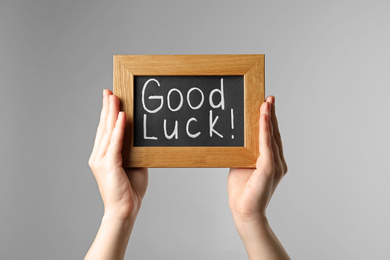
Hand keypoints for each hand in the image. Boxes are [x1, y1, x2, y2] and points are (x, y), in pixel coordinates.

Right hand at [88, 89, 147, 219]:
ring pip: (107, 131)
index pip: (105, 130)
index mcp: (104, 155)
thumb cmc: (130, 188)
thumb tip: (141, 136)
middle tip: (109, 91)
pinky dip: (118, 128)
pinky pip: (114, 142)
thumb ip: (134, 149)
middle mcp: (99, 155)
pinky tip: (121, 116)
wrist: (125, 209)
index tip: (110, 98)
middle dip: (107, 107)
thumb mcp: (135, 164)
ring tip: (114, 97)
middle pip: (103, 126)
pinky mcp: (108, 164)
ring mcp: (101, 160)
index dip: (107, 113)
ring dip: (112, 112)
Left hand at [228, 96, 286, 222]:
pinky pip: (267, 145)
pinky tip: (263, 117)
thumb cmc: (241, 189)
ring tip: (266, 102)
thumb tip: (239, 136)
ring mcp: (275, 165)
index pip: (271, 136)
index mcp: (272, 161)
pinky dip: (264, 130)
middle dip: (271, 114)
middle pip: (274, 133)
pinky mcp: (270, 168)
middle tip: (269, 97)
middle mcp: (277, 161)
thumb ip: (245, 151)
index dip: (269, 119)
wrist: (243, 210)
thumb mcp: (242, 164)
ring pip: (272, 136)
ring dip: (269, 118)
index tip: (266, 104)